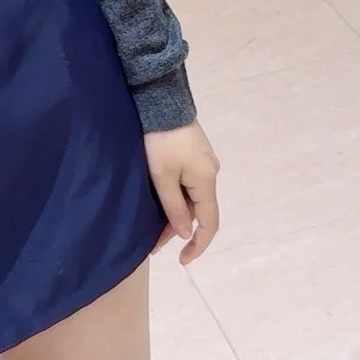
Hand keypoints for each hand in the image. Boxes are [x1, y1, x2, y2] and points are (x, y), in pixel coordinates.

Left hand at [145, 119, 219, 263]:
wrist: (161, 99)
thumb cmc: (160, 140)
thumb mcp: (162, 176)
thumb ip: (174, 207)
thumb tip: (187, 233)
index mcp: (207, 181)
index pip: (209, 223)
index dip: (198, 245)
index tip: (182, 261)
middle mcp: (210, 173)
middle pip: (197, 210)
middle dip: (176, 229)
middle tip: (152, 244)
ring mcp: (202, 161)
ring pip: (190, 197)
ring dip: (174, 213)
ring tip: (150, 226)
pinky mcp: (192, 152)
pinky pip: (186, 183)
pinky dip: (174, 196)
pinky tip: (159, 201)